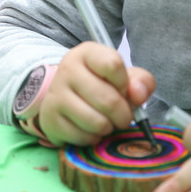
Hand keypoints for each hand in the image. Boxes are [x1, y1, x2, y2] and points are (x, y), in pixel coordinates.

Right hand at [38, 42, 154, 146]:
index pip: (113, 64)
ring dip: (109, 128)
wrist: (65, 99)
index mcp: (86, 53)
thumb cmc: (100, 86)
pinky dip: (93, 138)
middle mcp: (67, 69)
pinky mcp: (50, 119)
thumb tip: (138, 95)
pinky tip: (90, 128)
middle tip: (121, 116)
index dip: (124, 83)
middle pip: (108, 100)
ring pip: (97, 122)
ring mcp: (56, 95)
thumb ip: (141, 81)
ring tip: (105, 121)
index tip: (122, 89)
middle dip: (123, 115)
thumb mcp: (122, 77)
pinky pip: (84, 138)